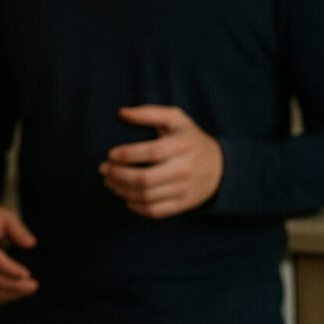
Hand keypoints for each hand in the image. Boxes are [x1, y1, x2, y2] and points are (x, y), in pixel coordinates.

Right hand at [0, 203, 37, 301]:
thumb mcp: (6, 216)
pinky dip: (2, 296)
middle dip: (12, 284)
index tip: (27, 273)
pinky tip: (18, 293)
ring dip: (9, 293)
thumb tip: (31, 244)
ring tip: (29, 290)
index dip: (7, 268)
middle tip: (34, 285)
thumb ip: (19, 229)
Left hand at [100, 104, 222, 218]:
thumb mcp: (176, 119)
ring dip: (122, 190)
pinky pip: (155, 211)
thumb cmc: (188, 138)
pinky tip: (125, 197)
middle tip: (103, 169)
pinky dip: (136, 206)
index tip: (111, 154)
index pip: (152, 152)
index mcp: (182, 146)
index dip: (128, 155)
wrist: (220, 167)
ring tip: (109, 182)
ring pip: (147, 197)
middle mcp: (184, 169)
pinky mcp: (183, 204)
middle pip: (146, 179)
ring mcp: (184, 189)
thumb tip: (121, 112)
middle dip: (118, 175)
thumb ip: (149, 113)